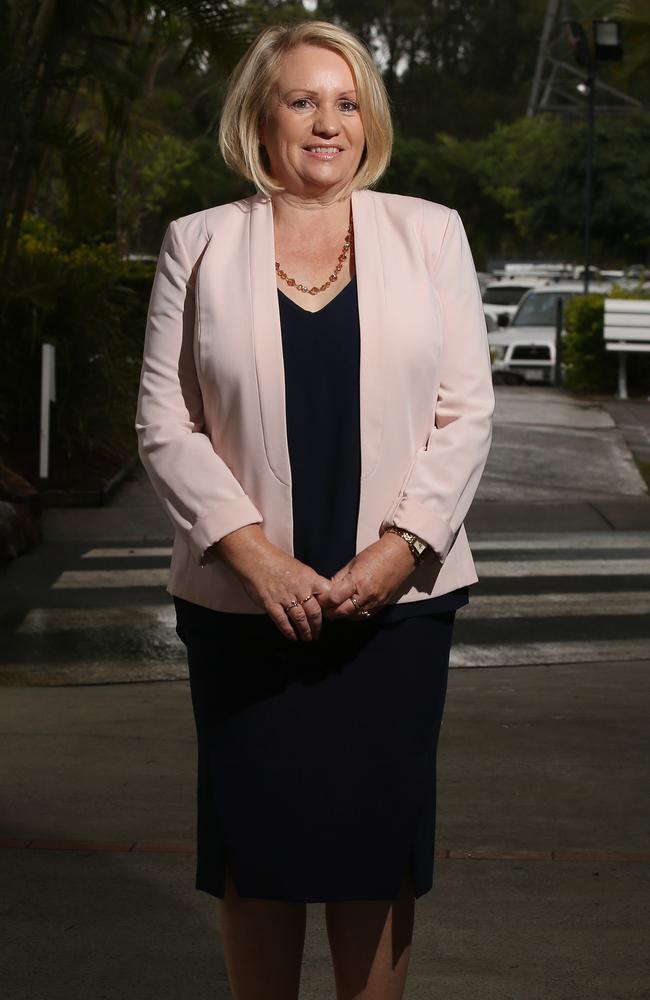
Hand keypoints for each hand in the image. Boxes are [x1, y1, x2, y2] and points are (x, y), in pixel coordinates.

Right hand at [210, 524, 334, 641]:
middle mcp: (299, 588)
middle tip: (318, 633)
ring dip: (305, 631)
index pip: (327, 595)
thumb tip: (319, 596)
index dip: (330, 608)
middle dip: (317, 626)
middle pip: (314, 612)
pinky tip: (292, 636)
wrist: (254, 557)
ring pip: (300, 619)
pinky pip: (282, 621)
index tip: (330, 616)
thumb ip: (310, 582)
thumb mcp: (300, 568)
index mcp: (309, 578)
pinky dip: (288, 631)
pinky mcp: (271, 604)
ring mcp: (284, 597)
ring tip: (307, 637)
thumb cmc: (275, 561)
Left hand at [318, 532, 417, 621]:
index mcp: (357, 580)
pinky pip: (363, 616)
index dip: (323, 601)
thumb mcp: (353, 562)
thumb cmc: (377, 554)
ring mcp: (375, 602)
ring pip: (352, 616)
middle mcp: (366, 594)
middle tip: (323, 606)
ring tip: (335, 607)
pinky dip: (354, 614)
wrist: (401, 554)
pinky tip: (349, 608)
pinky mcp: (381, 605)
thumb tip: (327, 589)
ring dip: (341, 614)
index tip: (318, 598)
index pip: (334, 598)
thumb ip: (339, 578)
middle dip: (329, 611)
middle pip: (341, 612)